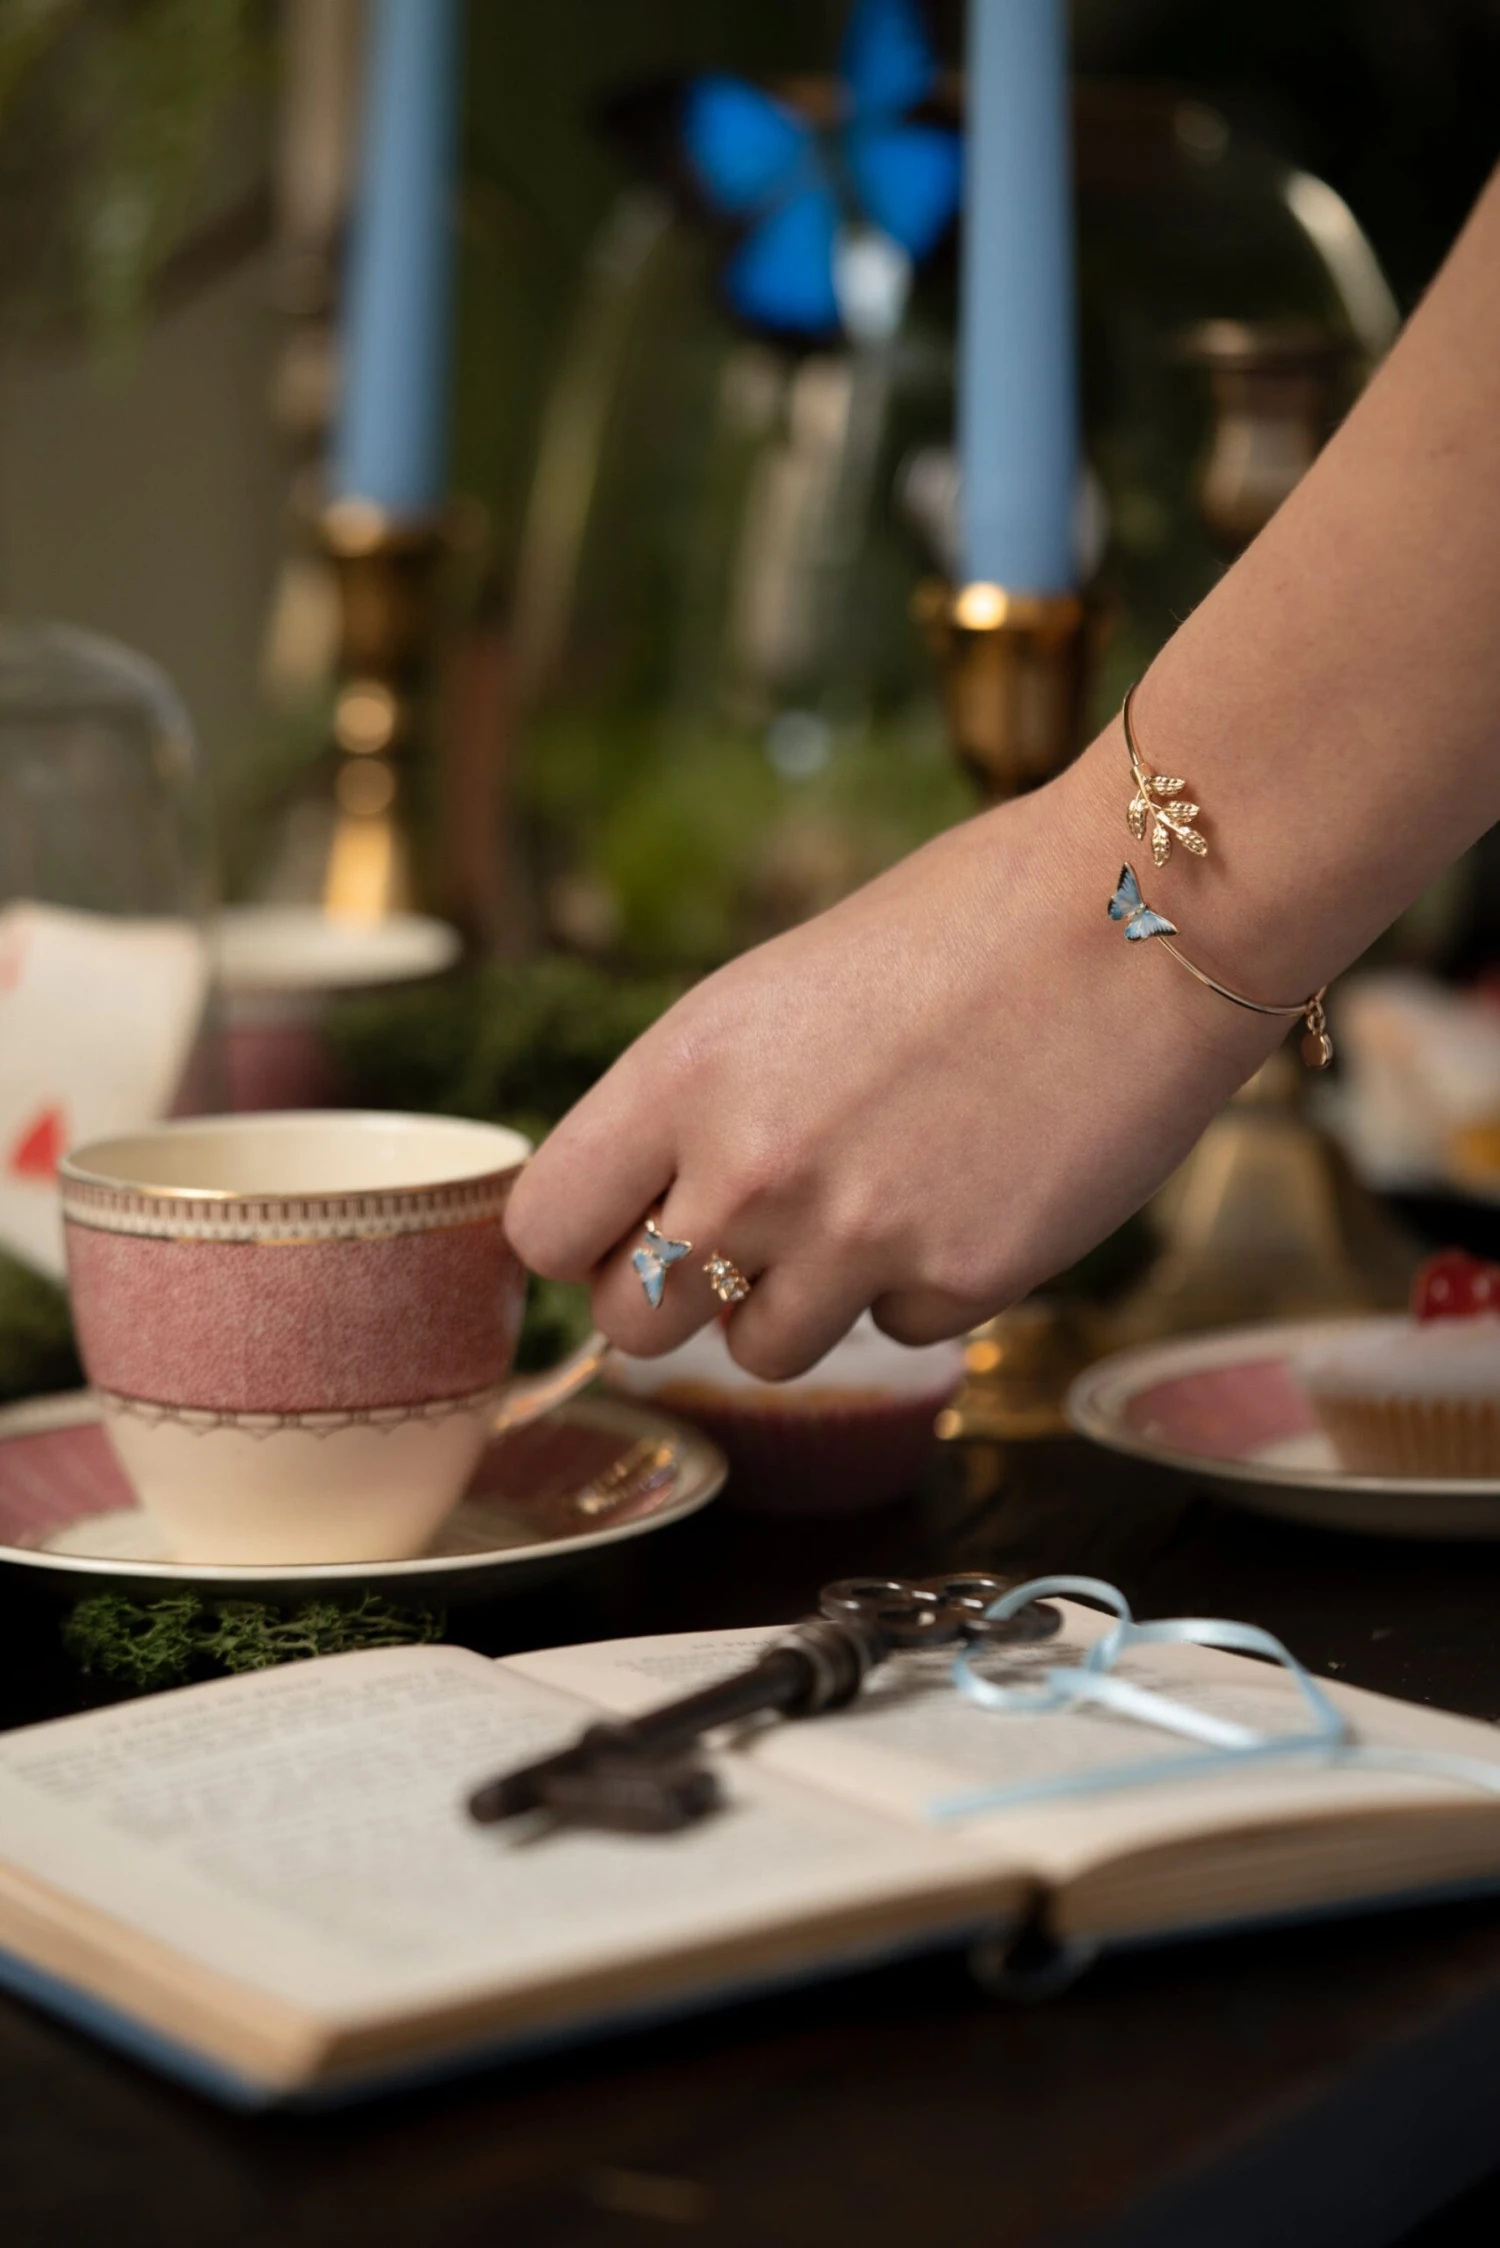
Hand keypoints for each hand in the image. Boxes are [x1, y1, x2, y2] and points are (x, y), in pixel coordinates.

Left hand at [504, 746, 1282, 1378]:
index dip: (581, 1237)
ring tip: (877, 1196)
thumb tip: (655, 1201)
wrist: (1145, 917)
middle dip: (674, 1296)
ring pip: (758, 1354)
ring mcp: (853, 1242)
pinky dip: (918, 1287)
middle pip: (629, 1326)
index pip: (543, 1228)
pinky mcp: (959, 1287)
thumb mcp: (781, 993)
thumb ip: (702, 1106)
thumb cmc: (966, 923)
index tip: (620, 1226)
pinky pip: (892, 1333)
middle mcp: (748, 1174)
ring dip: (800, 1302)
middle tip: (744, 1239)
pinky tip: (972, 1190)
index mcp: (684, 1072)